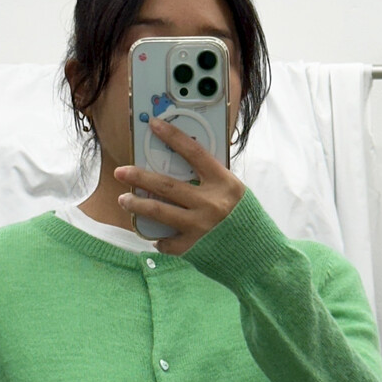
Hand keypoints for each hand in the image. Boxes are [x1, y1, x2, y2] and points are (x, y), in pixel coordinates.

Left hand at [114, 116, 245, 254]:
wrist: (260, 256)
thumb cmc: (246, 221)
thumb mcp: (235, 193)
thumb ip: (211, 181)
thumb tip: (182, 168)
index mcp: (223, 183)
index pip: (193, 152)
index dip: (172, 136)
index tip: (154, 125)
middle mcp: (210, 203)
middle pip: (166, 185)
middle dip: (139, 177)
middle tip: (121, 172)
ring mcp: (199, 226)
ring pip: (158, 211)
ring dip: (136, 205)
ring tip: (123, 199)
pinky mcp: (193, 248)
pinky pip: (166, 241)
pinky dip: (159, 239)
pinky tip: (155, 236)